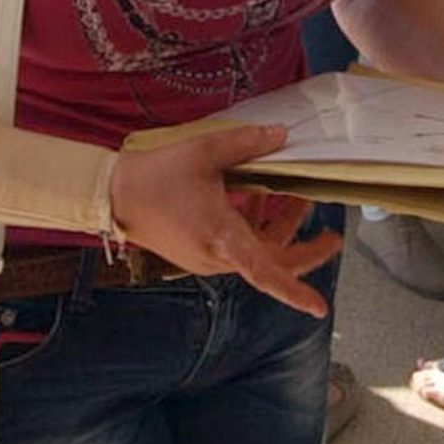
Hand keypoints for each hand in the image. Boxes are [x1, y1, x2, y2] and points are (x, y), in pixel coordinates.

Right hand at [107, 123, 342, 315]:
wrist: (111, 196)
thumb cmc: (156, 176)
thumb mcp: (204, 152)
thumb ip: (247, 144)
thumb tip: (281, 135)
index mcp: (222, 238)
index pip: (266, 272)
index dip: (295, 291)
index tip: (318, 308)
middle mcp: (218, 257)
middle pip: (272, 262)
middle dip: (304, 249)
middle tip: (333, 236)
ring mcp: (206, 259)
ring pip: (256, 252)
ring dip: (279, 228)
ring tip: (297, 198)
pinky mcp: (197, 253)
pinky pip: (236, 247)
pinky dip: (254, 228)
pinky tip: (255, 196)